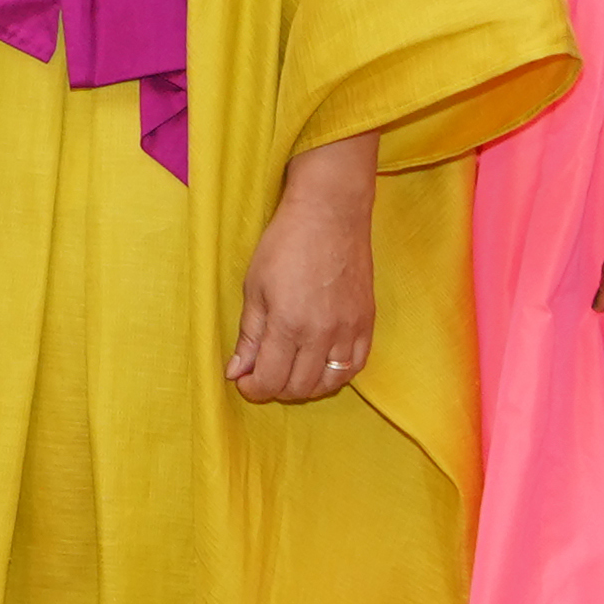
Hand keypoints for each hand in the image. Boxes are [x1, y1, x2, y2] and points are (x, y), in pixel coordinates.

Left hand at [226, 143, 377, 402]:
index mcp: (288, 324)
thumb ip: (248, 335)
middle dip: (275, 389)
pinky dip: (336, 375)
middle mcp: (321, 333)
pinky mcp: (367, 322)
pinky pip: (356, 366)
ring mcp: (349, 329)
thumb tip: (236, 371)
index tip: (244, 380)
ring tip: (290, 372)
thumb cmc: (286, 244)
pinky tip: (321, 366)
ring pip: (329, 383)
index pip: (270, 380)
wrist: (330, 214)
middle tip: (263, 375)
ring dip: (306, 387)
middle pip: (299, 387)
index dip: (253, 388)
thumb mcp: (255, 287)